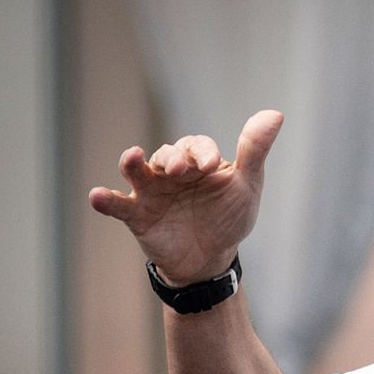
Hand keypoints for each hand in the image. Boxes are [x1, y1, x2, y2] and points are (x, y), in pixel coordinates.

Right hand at [89, 110, 282, 285]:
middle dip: (173, 159)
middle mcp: (171, 171)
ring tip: (132, 157)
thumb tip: (275, 113)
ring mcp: (151, 192)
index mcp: (198, 161)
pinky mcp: (136, 215)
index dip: (203, 153)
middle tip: (180, 170)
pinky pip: (117, 205)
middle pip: (165, 154)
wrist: (211, 259)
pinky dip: (105, 200)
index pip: (197, 146)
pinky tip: (97, 196)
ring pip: (137, 171)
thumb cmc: (229, 217)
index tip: (213, 167)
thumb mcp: (247, 185)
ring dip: (133, 163)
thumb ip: (255, 150)